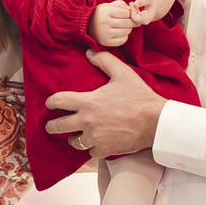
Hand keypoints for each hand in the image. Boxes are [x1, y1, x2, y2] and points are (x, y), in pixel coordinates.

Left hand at [45, 50, 163, 156]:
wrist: (155, 121)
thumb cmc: (139, 97)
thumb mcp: (122, 73)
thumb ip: (104, 61)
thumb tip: (90, 52)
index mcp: (88, 102)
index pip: (59, 101)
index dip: (51, 102)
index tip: (50, 103)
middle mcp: (87, 121)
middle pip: (58, 126)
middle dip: (52, 126)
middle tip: (51, 126)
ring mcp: (95, 138)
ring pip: (74, 142)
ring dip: (73, 138)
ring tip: (75, 135)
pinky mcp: (104, 150)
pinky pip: (91, 152)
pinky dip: (92, 148)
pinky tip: (95, 143)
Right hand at [89, 1, 133, 47]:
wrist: (85, 26)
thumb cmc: (100, 14)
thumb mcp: (107, 6)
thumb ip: (120, 4)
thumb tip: (132, 9)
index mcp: (104, 11)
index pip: (124, 12)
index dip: (131, 13)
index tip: (132, 14)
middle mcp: (104, 22)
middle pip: (126, 22)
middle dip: (133, 21)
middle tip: (134, 21)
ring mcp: (105, 33)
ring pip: (125, 31)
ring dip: (129, 29)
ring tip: (126, 26)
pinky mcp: (106, 42)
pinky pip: (122, 40)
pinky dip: (125, 36)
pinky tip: (121, 33)